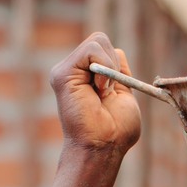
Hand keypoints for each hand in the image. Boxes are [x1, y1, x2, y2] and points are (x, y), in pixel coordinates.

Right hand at [48, 32, 142, 154]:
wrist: (104, 146)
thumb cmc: (116, 130)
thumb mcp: (124, 94)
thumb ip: (119, 73)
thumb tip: (117, 52)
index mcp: (87, 76)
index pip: (105, 48)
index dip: (117, 65)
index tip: (114, 91)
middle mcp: (74, 70)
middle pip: (101, 40)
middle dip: (114, 63)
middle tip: (108, 92)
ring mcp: (66, 70)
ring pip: (98, 41)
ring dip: (110, 67)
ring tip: (103, 92)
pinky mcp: (62, 73)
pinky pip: (91, 49)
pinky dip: (104, 66)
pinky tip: (99, 88)